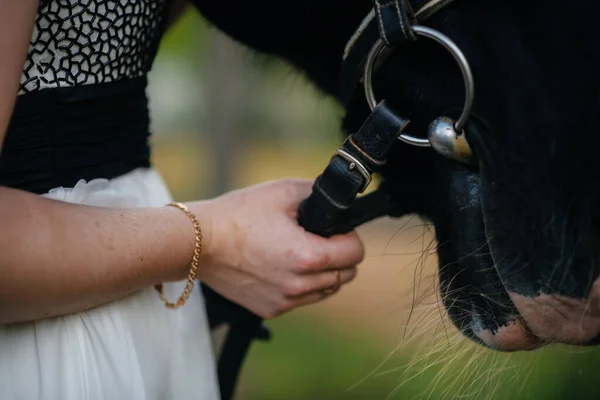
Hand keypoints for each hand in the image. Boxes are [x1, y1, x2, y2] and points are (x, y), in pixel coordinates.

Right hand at [190, 178, 364, 318]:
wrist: (198, 243)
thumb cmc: (238, 215)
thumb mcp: (283, 191)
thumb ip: (319, 194)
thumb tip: (338, 200)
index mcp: (308, 257)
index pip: (356, 253)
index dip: (349, 236)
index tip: (334, 229)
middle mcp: (300, 285)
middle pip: (347, 275)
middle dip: (339, 255)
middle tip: (317, 239)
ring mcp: (285, 301)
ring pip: (327, 290)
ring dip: (323, 273)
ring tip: (300, 253)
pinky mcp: (271, 310)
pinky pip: (302, 300)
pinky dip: (302, 285)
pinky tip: (282, 266)